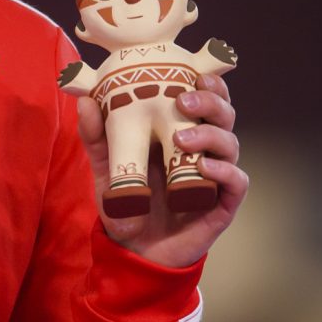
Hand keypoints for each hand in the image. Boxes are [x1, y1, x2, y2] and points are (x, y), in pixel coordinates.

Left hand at [75, 74, 247, 267]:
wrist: (133, 249)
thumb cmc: (125, 202)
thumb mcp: (105, 167)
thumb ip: (95, 137)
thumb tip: (85, 102)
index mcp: (181, 132)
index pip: (205, 100)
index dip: (209, 83)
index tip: (196, 72)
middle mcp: (204, 149)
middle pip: (224, 115)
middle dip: (212, 102)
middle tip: (184, 101)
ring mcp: (216, 176)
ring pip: (231, 144)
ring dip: (211, 135)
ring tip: (182, 139)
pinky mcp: (222, 204)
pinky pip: (236, 182)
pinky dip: (224, 171)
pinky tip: (204, 167)